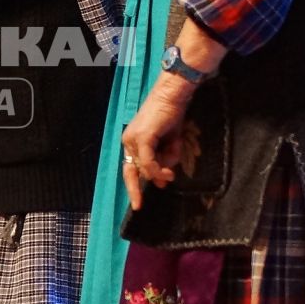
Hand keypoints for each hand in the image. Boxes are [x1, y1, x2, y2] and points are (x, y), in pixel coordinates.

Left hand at [120, 73, 195, 211]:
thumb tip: (162, 183)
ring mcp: (133, 139)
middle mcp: (129, 141)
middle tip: (139, 206)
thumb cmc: (172, 117)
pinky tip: (168, 171)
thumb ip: (164, 162)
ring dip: (165, 166)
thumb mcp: (170, 144)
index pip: (130, 168)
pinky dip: (158, 168)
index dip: (134, 185)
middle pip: (132, 171)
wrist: (174, 97)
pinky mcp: (142, 138)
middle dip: (136, 189)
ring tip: (176, 148)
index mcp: (132, 142)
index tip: (138, 203)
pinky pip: (149, 163)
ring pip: (146, 168)